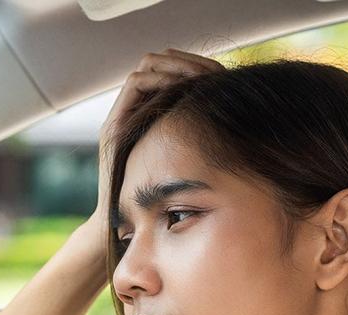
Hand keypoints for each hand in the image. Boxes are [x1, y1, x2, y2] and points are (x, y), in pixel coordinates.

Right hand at [93, 49, 221, 222]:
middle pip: (157, 61)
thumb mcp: (187, 157)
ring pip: (146, 67)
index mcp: (150, 113)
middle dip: (186, 60)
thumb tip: (233, 114)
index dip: (194, 64)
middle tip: (211, 70)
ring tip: (198, 78)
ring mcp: (121, 116)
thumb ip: (198, 135)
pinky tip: (182, 91)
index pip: (169, 69)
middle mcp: (133, 109)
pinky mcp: (114, 125)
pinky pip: (135, 84)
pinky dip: (160, 80)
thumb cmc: (161, 198)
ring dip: (174, 66)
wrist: (125, 221)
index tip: (218, 72)